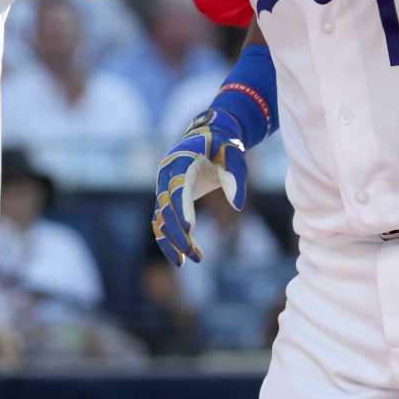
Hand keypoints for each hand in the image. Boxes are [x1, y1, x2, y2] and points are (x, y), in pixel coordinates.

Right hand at [152, 108, 247, 267]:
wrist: (210, 136)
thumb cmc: (224, 146)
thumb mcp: (234, 156)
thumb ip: (236, 178)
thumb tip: (238, 206)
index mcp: (181, 163)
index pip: (178, 189)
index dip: (182, 210)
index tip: (189, 230)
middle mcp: (166, 176)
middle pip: (166, 209)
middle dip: (178, 234)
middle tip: (195, 256)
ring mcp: (164, 187)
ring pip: (160, 220)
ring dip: (172, 242)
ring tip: (189, 261)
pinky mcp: (168, 198)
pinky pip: (163, 222)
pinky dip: (170, 239)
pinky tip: (185, 256)